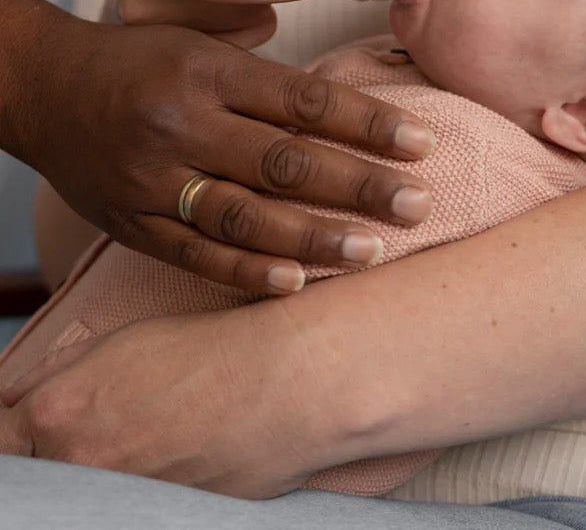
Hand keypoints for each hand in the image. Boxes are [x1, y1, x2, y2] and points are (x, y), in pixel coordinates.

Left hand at [0, 306, 319, 497]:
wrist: (285, 381)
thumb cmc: (210, 352)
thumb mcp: (122, 344)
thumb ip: (55, 377)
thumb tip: (13, 402)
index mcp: (56, 417)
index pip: (0, 444)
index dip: (12, 439)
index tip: (27, 433)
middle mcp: (78, 470)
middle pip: (38, 480)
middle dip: (58, 457)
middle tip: (108, 432)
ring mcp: (120, 503)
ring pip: (86, 498)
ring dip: (104, 474)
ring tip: (149, 439)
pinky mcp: (162, 520)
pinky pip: (132, 507)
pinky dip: (144, 488)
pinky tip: (176, 457)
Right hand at [19, 8, 434, 292]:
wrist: (44, 88)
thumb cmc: (143, 63)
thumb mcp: (205, 49)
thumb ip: (269, 83)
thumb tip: (352, 113)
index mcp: (209, 73)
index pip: (305, 101)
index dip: (369, 123)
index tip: (423, 143)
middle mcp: (183, 124)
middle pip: (286, 162)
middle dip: (359, 186)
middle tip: (417, 205)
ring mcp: (154, 179)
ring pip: (246, 215)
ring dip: (314, 238)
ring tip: (371, 250)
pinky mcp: (133, 223)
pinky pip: (195, 253)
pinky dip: (247, 270)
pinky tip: (296, 283)